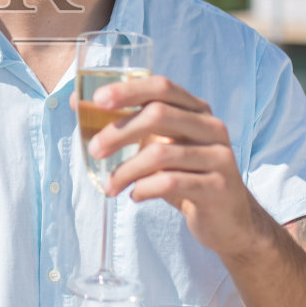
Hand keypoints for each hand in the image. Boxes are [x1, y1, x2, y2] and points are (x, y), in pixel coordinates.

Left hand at [81, 76, 275, 261]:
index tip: (97, 101)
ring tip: (110, 186)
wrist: (230, 220)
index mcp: (196, 110)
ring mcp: (219, 156)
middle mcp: (211, 127)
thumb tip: (75, 101)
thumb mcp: (160, 146)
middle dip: (120, 131)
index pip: (162, 87)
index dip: (129, 90)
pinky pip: (171, 183)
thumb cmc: (186, 176)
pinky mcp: (218, 187)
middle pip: (159, 114)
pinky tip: (135, 196)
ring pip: (161, 153)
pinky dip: (145, 189)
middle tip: (94, 150)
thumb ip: (127, 125)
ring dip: (126, 170)